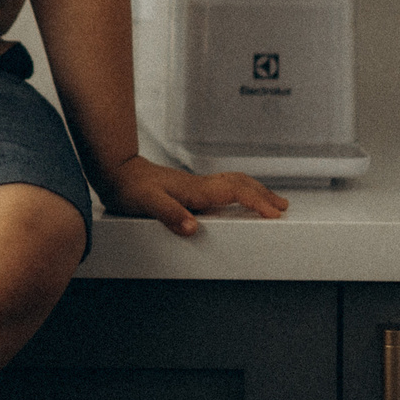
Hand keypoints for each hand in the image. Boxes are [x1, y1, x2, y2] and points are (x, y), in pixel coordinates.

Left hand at [96, 155, 286, 234]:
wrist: (117, 172)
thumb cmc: (130, 189)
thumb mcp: (147, 204)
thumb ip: (170, 215)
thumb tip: (193, 228)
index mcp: (196, 190)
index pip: (235, 192)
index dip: (257, 201)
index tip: (274, 213)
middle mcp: (200, 186)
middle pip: (241, 184)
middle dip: (264, 194)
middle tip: (283, 207)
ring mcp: (196, 186)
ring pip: (234, 183)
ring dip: (255, 190)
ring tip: (269, 201)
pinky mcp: (189, 189)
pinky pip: (223, 187)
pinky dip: (240, 191)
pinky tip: (237, 199)